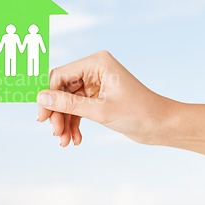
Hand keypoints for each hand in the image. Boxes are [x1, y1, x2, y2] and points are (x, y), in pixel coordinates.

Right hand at [37, 50, 174, 146]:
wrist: (162, 126)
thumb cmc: (138, 113)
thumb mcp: (100, 110)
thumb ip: (68, 104)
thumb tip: (41, 98)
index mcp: (96, 63)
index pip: (60, 76)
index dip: (48, 96)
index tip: (42, 118)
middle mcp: (94, 69)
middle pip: (61, 90)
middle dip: (58, 113)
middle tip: (56, 133)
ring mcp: (95, 83)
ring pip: (68, 102)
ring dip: (65, 122)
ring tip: (65, 142)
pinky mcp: (98, 96)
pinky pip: (78, 108)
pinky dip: (74, 123)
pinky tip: (75, 139)